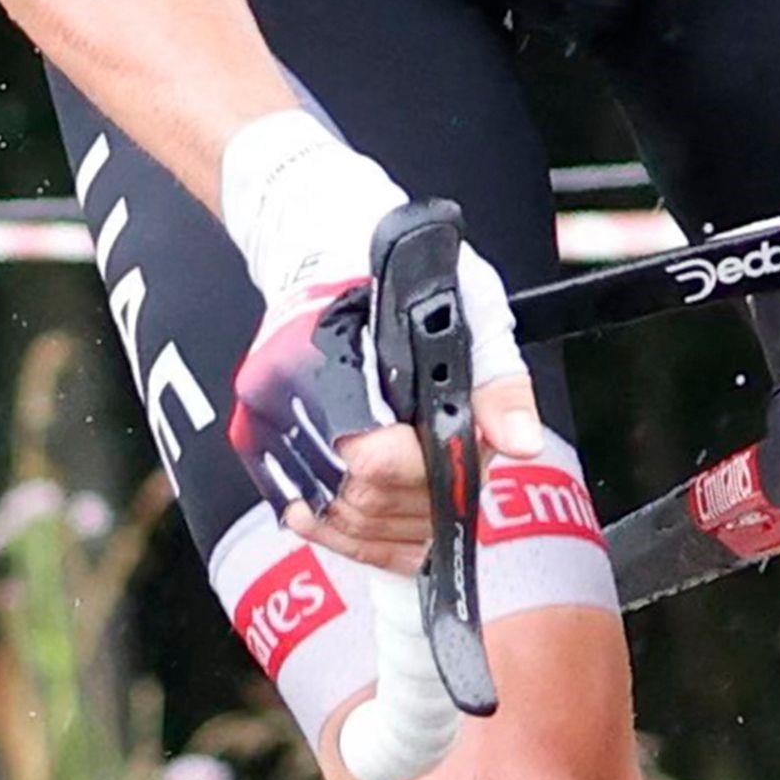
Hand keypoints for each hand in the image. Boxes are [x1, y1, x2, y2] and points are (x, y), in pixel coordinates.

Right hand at [210, 114, 555, 571]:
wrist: (320, 243)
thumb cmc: (395, 272)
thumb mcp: (467, 310)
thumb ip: (496, 385)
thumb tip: (520, 444)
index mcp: (336, 366)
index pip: (377, 462)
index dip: (428, 472)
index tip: (460, 457)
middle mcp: (286, 404)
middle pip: (361, 501)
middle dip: (422, 503)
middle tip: (453, 477)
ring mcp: (267, 427)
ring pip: (333, 520)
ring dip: (391, 530)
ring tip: (424, 507)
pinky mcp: (260, 443)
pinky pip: (305, 516)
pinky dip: (350, 536)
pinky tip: (382, 527)